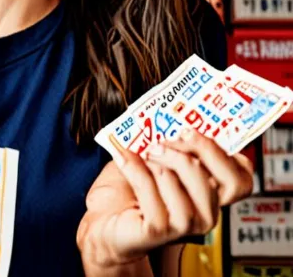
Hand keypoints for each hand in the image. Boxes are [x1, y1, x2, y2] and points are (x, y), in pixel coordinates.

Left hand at [77, 128, 253, 270]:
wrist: (107, 215)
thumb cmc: (134, 184)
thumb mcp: (156, 156)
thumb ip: (171, 142)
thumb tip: (170, 116)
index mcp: (210, 192)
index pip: (241, 179)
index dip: (220, 152)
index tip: (188, 131)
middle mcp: (205, 212)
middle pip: (220, 179)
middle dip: (191, 150)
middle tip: (162, 140)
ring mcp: (186, 225)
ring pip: (185, 182)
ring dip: (158, 161)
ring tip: (143, 156)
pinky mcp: (159, 231)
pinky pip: (152, 192)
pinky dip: (135, 170)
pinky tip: (125, 161)